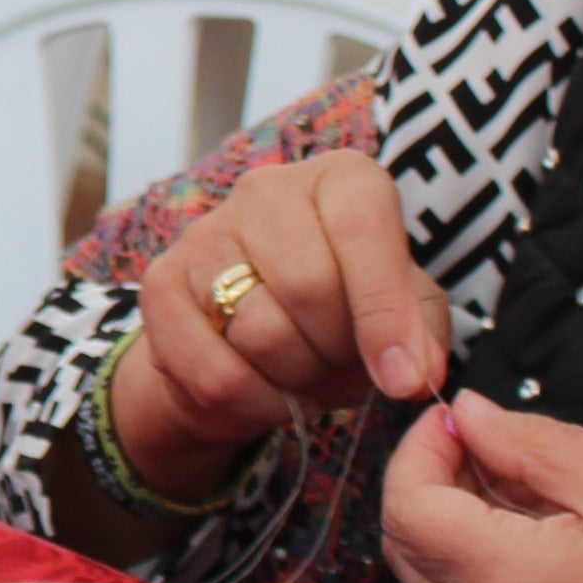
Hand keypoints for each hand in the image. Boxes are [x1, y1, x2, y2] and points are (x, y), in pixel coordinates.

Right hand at [98, 153, 449, 500]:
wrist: (251, 342)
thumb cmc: (342, 316)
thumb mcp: (403, 316)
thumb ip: (421, 336)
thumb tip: (414, 373)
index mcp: (341, 179)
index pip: (362, 227)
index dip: (385, 312)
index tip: (403, 378)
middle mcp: (268, 189)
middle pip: (309, 287)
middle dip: (335, 351)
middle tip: (337, 363)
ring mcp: (207, 232)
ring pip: (261, 332)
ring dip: (294, 380)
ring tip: (301, 372)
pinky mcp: (161, 284)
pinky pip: (215, 373)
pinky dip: (252, 403)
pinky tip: (262, 391)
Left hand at [377, 392, 582, 582]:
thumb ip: (535, 443)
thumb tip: (468, 414)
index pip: (405, 506)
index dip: (421, 451)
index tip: (459, 421)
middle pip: (404, 547)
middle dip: (432, 485)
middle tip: (493, 451)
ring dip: (455, 532)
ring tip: (532, 503)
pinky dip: (480, 579)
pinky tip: (545, 557)